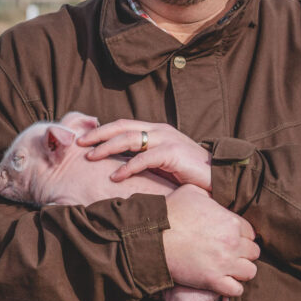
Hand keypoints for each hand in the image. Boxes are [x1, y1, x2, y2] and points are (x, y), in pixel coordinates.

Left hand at [77, 119, 212, 190]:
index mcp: (156, 130)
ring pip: (129, 139)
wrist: (221, 177)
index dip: (102, 130)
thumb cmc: (190, 173)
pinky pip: (144, 159)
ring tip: (90, 157)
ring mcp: (166, 140)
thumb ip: (145, 159)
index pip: (123, 124)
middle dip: (98, 134)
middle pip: (122, 127)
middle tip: (79, 142)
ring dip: (107, 148)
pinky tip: (114, 177)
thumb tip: (120, 167)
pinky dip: (127, 167)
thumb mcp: (164, 162)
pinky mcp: (173, 153)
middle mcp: (159, 130)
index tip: (84, 138)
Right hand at [162, 185, 259, 295]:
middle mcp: (232, 243)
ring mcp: (224, 263)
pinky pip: (236, 290)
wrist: (151, 237)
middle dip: (243, 253)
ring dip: (240, 270)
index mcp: (230, 221)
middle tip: (228, 253)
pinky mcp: (213, 280)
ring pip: (250, 272)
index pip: (250, 232)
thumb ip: (210, 196)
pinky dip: (231, 287)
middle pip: (253, 252)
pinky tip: (222, 281)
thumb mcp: (191, 192)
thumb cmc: (169, 213)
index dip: (240, 235)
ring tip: (228, 269)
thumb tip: (215, 200)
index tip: (229, 238)